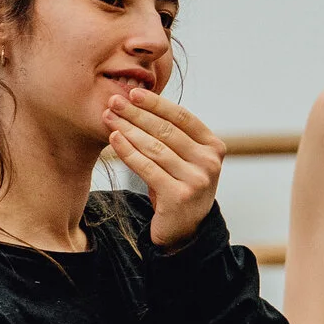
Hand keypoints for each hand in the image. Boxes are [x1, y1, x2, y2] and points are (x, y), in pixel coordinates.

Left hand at [104, 89, 224, 249]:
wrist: (184, 230)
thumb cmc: (179, 186)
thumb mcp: (185, 159)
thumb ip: (174, 136)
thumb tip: (140, 103)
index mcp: (214, 147)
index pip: (183, 117)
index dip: (157, 104)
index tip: (134, 93)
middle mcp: (210, 162)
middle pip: (167, 130)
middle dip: (137, 114)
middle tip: (114, 102)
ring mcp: (197, 180)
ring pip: (155, 148)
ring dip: (128, 130)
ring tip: (109, 118)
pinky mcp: (179, 196)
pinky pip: (147, 168)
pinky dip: (128, 151)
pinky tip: (114, 139)